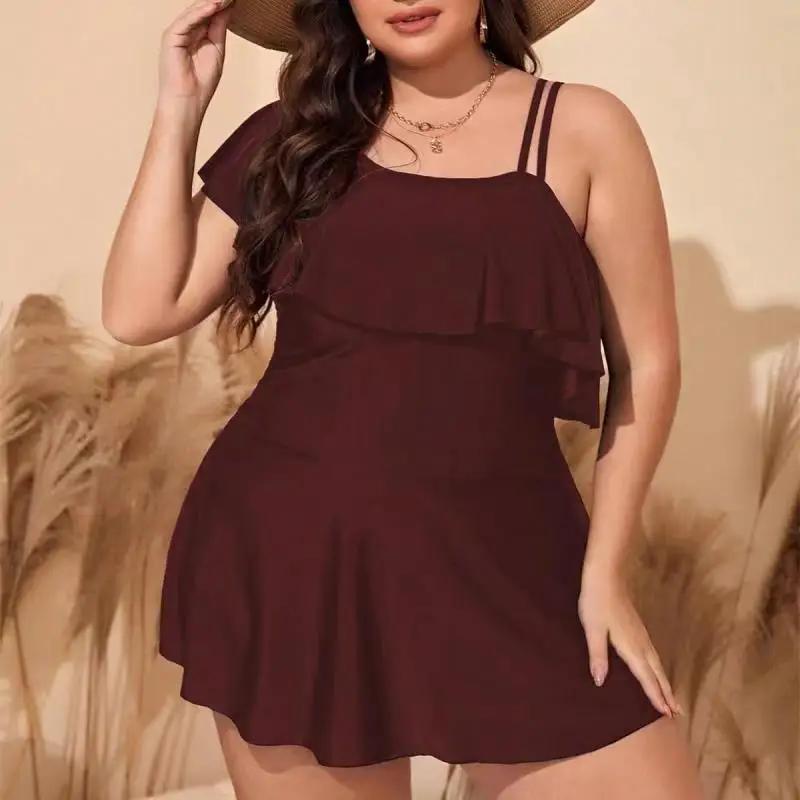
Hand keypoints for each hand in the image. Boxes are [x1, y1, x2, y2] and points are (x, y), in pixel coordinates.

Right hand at [157, 0, 234, 110]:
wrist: (188, 100)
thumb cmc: (202, 82)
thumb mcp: (217, 49)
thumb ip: (220, 27)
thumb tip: (227, 5)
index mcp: (196, 33)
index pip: (210, 13)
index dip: (223, 4)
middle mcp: (185, 29)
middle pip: (203, 8)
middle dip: (218, 0)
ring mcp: (177, 32)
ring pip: (195, 11)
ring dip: (212, 2)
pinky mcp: (171, 36)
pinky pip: (187, 20)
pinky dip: (201, 12)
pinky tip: (214, 5)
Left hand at [578, 566, 682, 717]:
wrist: (606, 576)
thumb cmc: (597, 602)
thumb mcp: (593, 630)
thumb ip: (597, 656)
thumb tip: (600, 682)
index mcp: (631, 647)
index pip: (646, 677)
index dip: (655, 696)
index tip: (667, 714)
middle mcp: (640, 643)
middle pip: (657, 673)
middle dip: (667, 693)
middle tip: (678, 713)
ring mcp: (641, 634)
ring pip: (657, 663)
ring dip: (665, 682)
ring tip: (672, 697)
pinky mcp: (638, 627)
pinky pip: (653, 654)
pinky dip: (658, 668)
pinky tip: (655, 668)